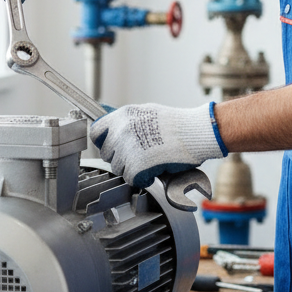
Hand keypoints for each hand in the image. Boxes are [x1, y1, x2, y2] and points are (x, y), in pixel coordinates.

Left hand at [90, 102, 226, 187]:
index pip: (96, 132)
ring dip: (132, 169)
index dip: (103, 142)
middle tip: (138, 155)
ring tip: (150, 161)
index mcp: (122, 116)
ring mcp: (128, 148)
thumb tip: (110, 121)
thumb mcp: (145, 112)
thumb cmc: (176, 123)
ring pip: (119, 168)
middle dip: (120, 158)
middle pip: (107, 154)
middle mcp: (121, 131)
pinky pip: (132, 179)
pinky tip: (154, 170)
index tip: (111, 147)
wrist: (195, 132)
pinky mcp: (137, 165)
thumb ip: (126, 119)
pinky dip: (143, 179)